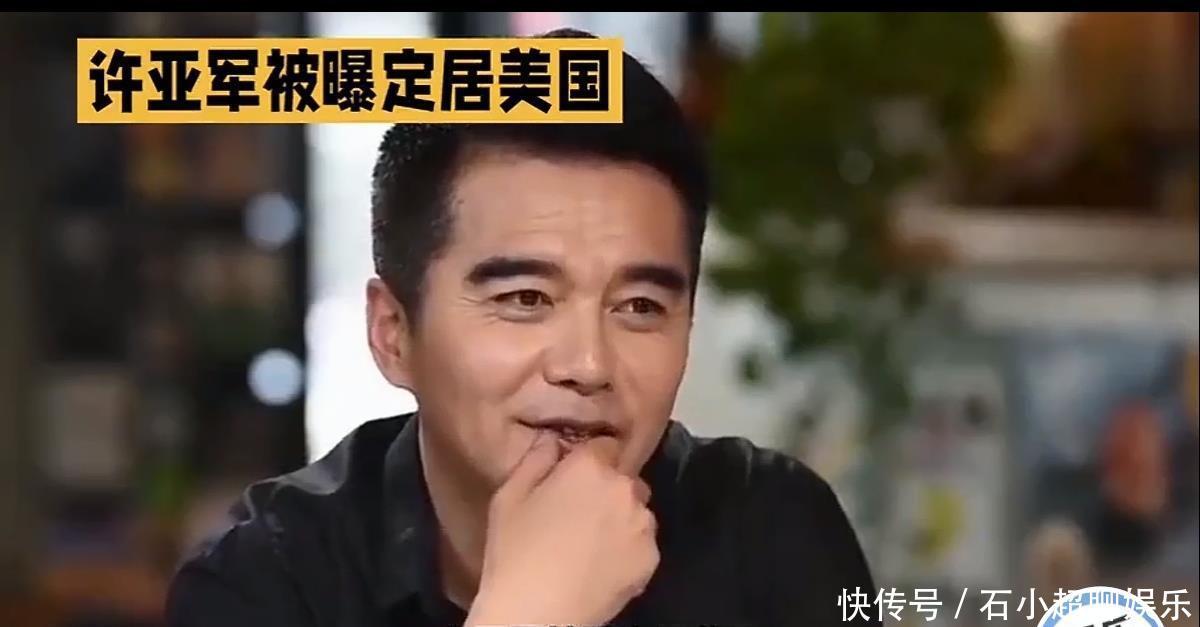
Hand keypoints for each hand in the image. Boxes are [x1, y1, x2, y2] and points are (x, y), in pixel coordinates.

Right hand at [465, 432, 658, 626]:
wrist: (536, 615)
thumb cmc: (515, 552)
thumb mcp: (509, 497)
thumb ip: (535, 460)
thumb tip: (553, 441)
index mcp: (590, 467)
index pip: (605, 445)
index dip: (590, 460)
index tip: (576, 478)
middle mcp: (624, 488)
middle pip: (624, 477)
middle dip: (607, 488)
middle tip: (581, 513)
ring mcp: (642, 524)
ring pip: (636, 510)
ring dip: (621, 517)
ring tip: (593, 542)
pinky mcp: (650, 558)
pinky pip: (642, 542)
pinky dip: (628, 549)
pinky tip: (603, 565)